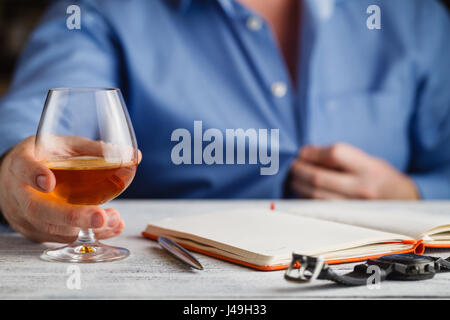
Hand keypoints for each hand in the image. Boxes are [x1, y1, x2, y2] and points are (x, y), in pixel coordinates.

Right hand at [0, 136, 125, 242]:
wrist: (15, 179)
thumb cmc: (44, 158)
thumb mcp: (64, 145)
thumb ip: (94, 149)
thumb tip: (133, 154)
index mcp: (21, 163)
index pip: (23, 168)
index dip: (33, 174)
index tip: (48, 181)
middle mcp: (19, 193)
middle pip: (38, 209)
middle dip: (72, 216)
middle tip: (100, 217)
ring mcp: (25, 217)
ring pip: (52, 228)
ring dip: (87, 228)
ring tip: (115, 220)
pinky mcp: (36, 232)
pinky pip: (61, 237)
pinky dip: (88, 234)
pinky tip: (111, 227)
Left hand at [289, 143, 418, 199]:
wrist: (403, 203)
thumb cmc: (381, 177)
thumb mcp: (368, 160)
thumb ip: (342, 157)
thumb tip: (307, 154)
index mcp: (368, 168)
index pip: (335, 154)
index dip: (313, 152)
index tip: (303, 151)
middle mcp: (361, 188)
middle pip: (319, 177)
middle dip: (299, 169)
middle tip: (293, 165)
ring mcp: (352, 206)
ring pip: (314, 195)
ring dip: (298, 185)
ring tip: (293, 178)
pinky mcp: (345, 218)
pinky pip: (318, 208)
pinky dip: (306, 198)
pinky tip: (302, 191)